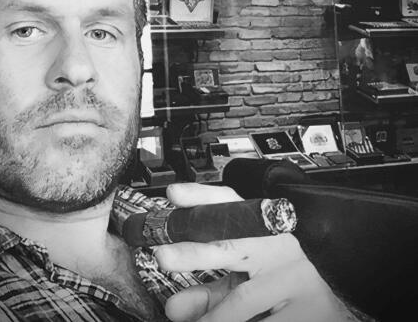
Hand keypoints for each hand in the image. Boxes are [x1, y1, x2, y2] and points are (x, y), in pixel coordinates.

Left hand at [156, 183, 357, 321]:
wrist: (340, 285)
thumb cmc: (285, 273)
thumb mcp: (249, 275)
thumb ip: (213, 289)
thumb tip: (174, 308)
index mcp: (261, 225)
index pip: (228, 202)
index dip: (199, 197)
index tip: (174, 193)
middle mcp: (275, 246)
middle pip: (231, 244)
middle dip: (194, 251)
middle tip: (163, 256)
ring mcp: (292, 278)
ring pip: (243, 299)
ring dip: (210, 315)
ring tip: (182, 319)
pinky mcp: (308, 311)